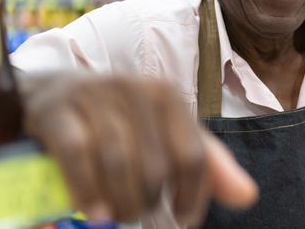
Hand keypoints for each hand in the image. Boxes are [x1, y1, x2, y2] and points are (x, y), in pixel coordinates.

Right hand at [20, 71, 257, 225]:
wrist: (55, 91)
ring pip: (119, 165)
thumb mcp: (171, 135)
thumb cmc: (124, 120)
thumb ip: (210, 165)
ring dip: (120, 203)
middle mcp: (137, 90)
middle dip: (148, 204)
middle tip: (137, 216)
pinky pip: (79, 157)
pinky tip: (94, 212)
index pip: (194, 156)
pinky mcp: (59, 111)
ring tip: (117, 217)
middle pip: (155, 167)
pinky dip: (87, 191)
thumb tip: (248, 197)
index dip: (192, 197)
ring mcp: (96, 97)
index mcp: (169, 96)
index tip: (184, 221)